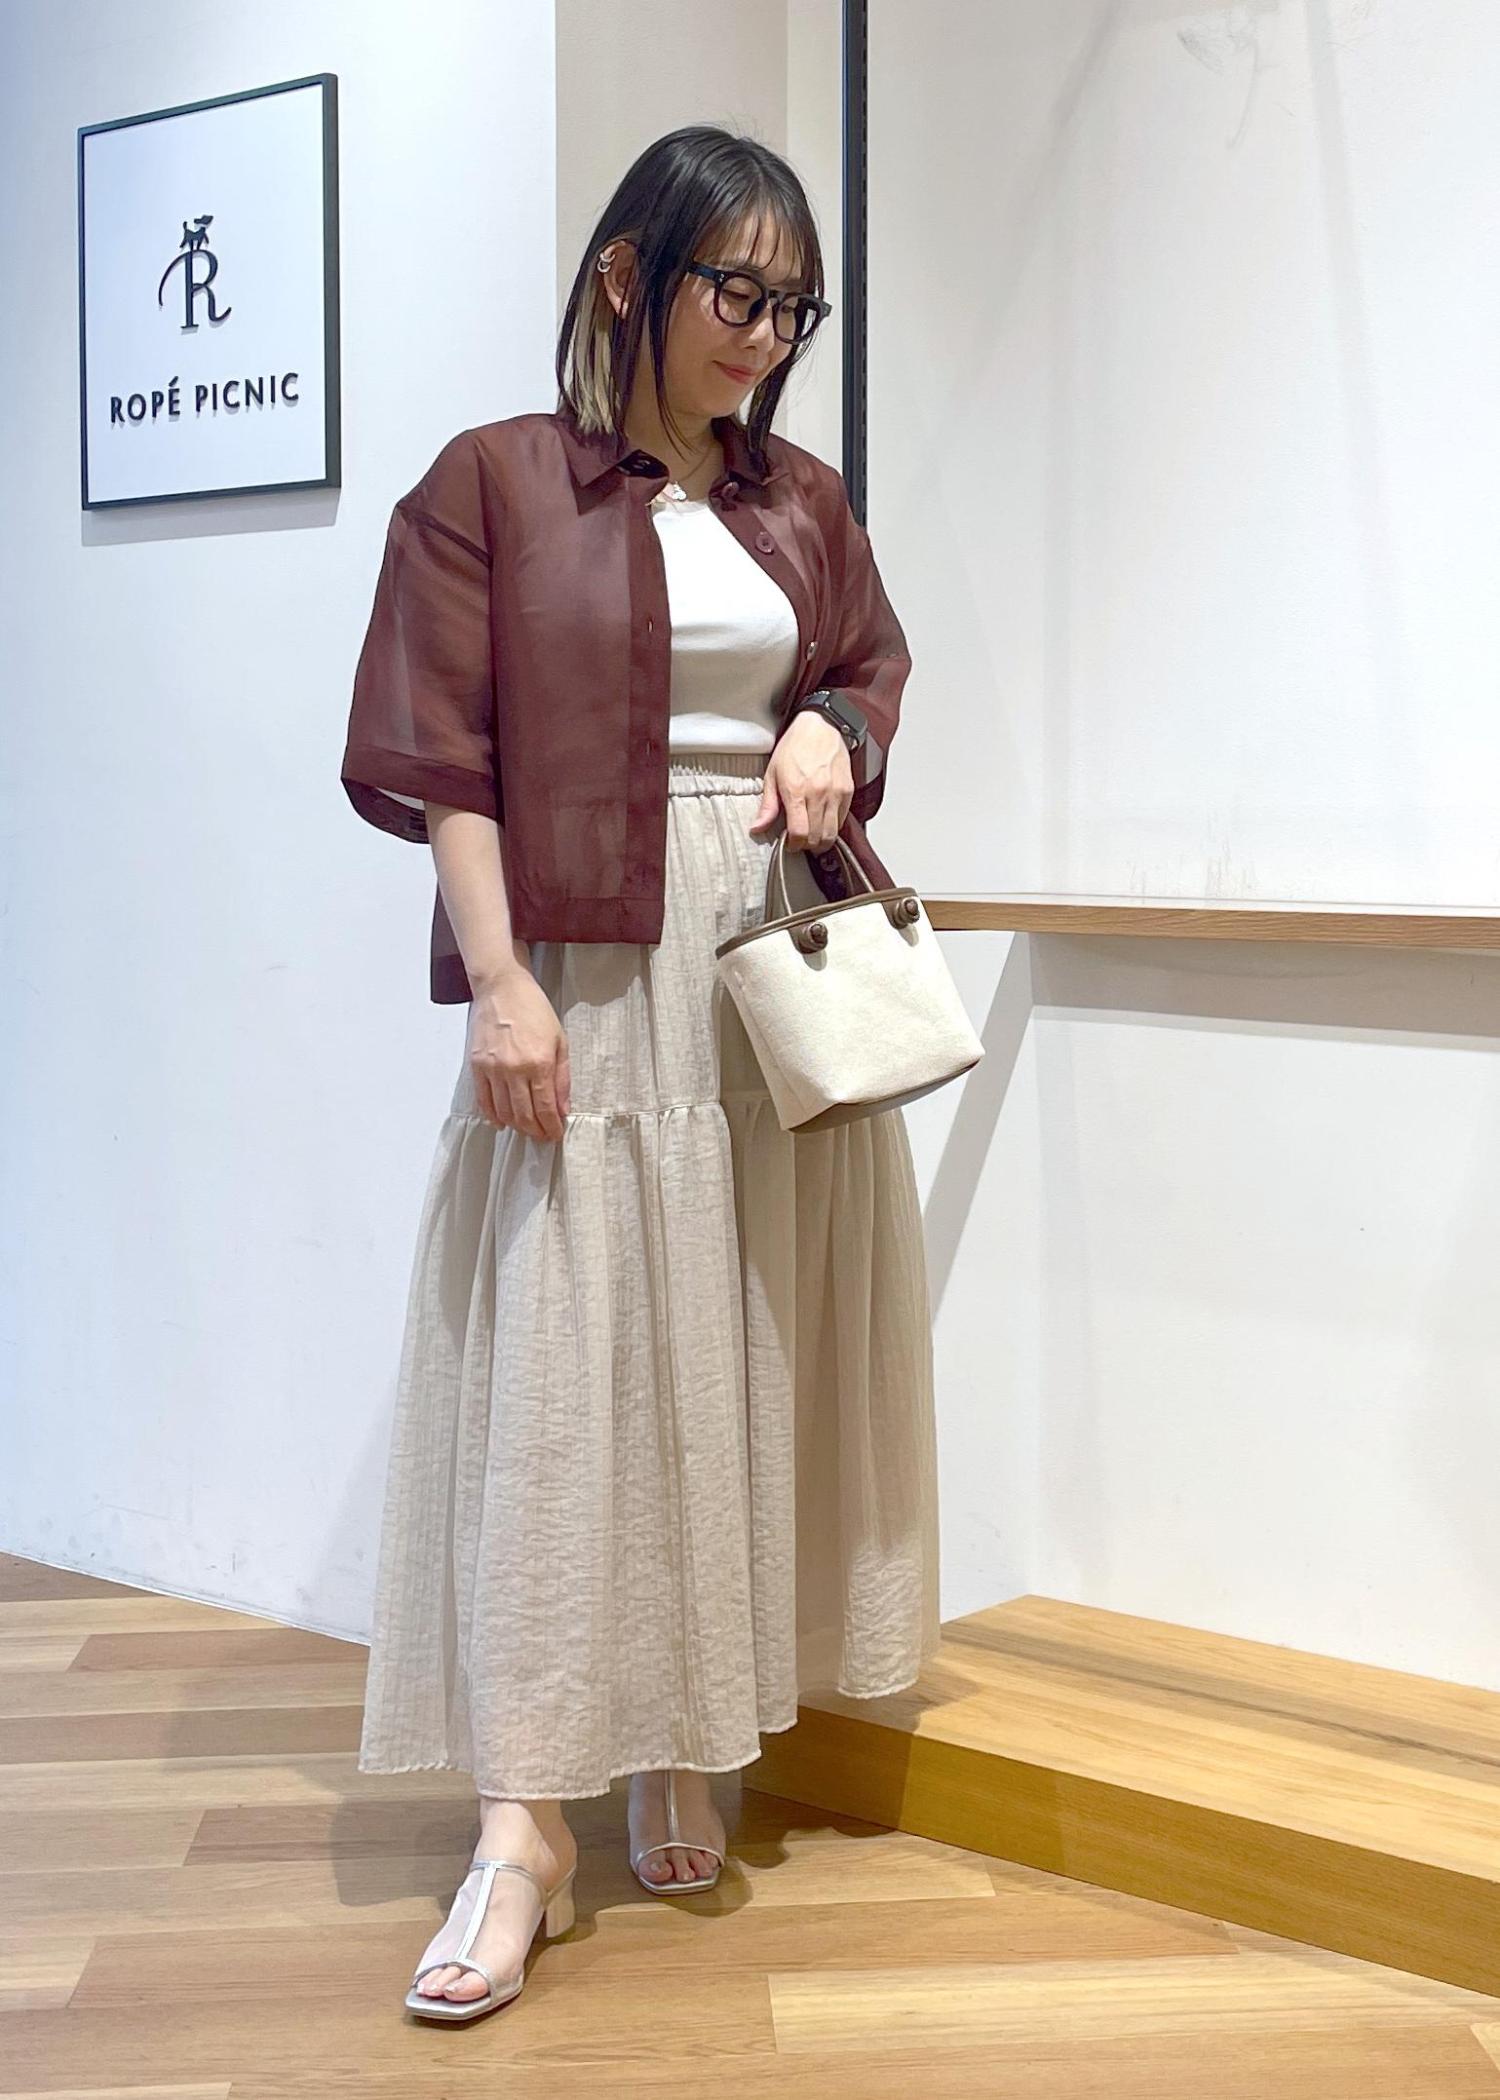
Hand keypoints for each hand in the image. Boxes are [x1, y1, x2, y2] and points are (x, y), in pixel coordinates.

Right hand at [465, 966, 570, 1140]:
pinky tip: (501, 1122)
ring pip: (504, 1111)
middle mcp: (514, 1069)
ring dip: (516, 1126)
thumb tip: (562, 1109)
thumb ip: (562, 1078)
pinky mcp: (476, 1066)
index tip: (555, 1135)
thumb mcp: (560, 1041)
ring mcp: (492, 1069)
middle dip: (535, 1131)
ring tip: (526, 1129)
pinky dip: (492, 1115)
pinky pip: (483, 1100)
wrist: (502, 988)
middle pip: (524, 1115)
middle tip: (542, 1136)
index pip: (545, 1108)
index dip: (551, 1127)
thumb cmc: (534, 1010)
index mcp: (539, 1062)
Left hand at [749, 709, 852, 851]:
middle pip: (817, 837)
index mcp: (796, 791)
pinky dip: (833, 827)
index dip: (794, 845)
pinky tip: (824, 822)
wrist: (820, 726)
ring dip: (822, 841)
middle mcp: (818, 794)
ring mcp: (835, 793)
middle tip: (800, 841)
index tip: (790, 844)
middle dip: (807, 845)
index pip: (799, 832)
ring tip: (813, 837)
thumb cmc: (795, 746)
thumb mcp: (772, 774)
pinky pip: (842, 819)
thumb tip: (757, 827)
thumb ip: (767, 805)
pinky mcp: (848, 790)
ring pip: (832, 832)